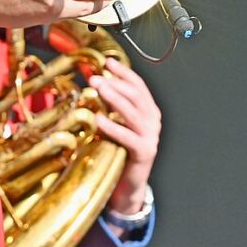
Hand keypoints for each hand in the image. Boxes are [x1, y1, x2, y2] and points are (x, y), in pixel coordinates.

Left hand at [89, 57, 159, 215]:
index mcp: (149, 111)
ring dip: (114, 98)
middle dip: (116, 83)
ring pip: (133, 113)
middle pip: (136, 96)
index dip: (124, 72)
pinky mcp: (144, 152)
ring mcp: (150, 137)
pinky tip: (99, 119)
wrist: (128, 185)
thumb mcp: (117, 124)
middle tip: (95, 77)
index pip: (138, 86)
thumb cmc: (119, 151)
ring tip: (98, 88)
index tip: (108, 61)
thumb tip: (93, 81)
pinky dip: (113, 127)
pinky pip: (128, 137)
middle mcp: (153, 121)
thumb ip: (111, 106)